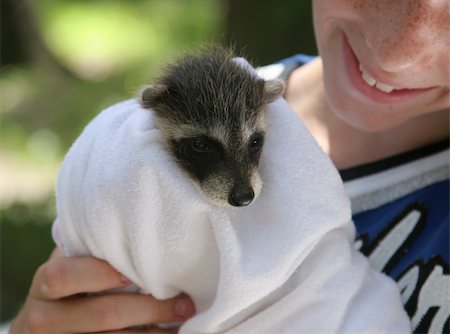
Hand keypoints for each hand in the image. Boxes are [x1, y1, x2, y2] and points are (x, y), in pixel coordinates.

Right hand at [10, 249, 194, 332]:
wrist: (46, 325)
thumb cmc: (71, 284)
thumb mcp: (72, 264)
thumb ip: (90, 248)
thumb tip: (131, 222)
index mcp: (45, 285)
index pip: (63, 276)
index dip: (101, 273)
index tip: (135, 273)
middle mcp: (44, 318)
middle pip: (102, 314)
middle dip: (150, 308)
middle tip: (185, 304)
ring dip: (154, 332)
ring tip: (183, 320)